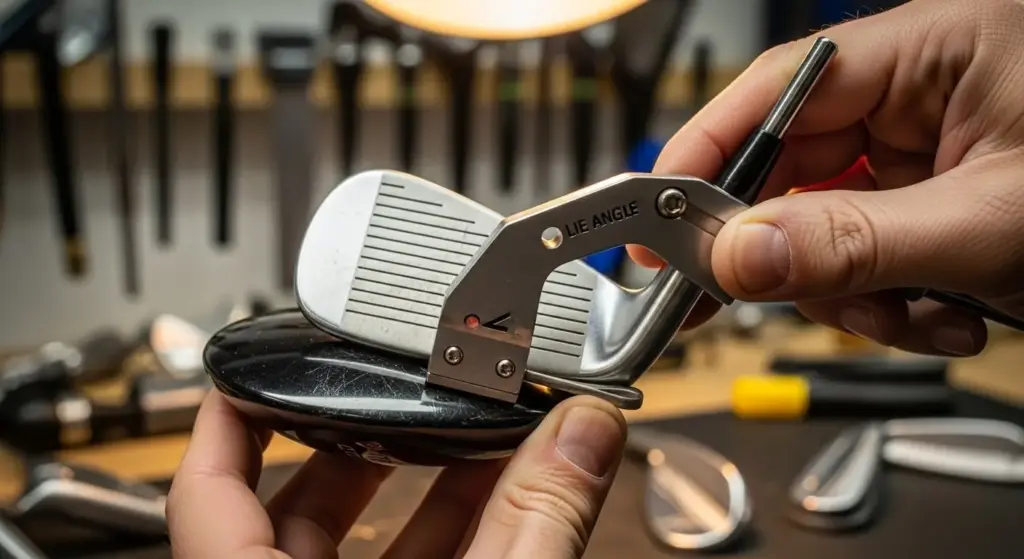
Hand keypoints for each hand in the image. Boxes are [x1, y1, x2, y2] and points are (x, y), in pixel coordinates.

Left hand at [166, 391, 626, 557]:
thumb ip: (536, 521)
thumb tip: (580, 436)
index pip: (201, 491)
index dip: (222, 414)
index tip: (248, 365)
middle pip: (287, 508)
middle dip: (355, 439)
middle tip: (393, 386)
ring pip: (350, 547)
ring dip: (412, 487)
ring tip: (467, 433)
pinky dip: (444, 533)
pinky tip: (497, 501)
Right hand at [632, 0, 1023, 355]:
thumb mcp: (994, 219)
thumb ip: (858, 240)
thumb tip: (741, 257)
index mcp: (928, 51)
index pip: (775, 94)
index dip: (705, 157)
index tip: (654, 222)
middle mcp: (915, 97)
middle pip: (791, 176)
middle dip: (799, 255)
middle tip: (795, 298)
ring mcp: (922, 156)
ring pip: (826, 231)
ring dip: (859, 294)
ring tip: (923, 314)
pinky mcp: (935, 204)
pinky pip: (871, 257)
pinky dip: (894, 303)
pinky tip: (946, 312)